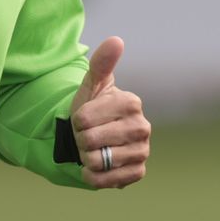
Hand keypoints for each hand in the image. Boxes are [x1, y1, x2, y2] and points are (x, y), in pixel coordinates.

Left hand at [70, 37, 150, 189]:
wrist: (96, 138)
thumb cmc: (92, 109)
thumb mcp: (92, 85)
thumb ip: (101, 63)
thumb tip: (116, 40)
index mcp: (131, 102)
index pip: (84, 118)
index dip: (76, 121)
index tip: (84, 119)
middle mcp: (142, 127)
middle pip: (89, 140)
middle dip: (80, 140)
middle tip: (87, 136)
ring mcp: (143, 151)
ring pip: (97, 161)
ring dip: (86, 158)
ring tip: (93, 149)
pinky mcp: (138, 172)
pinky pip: (107, 180)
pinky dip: (94, 176)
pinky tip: (96, 167)